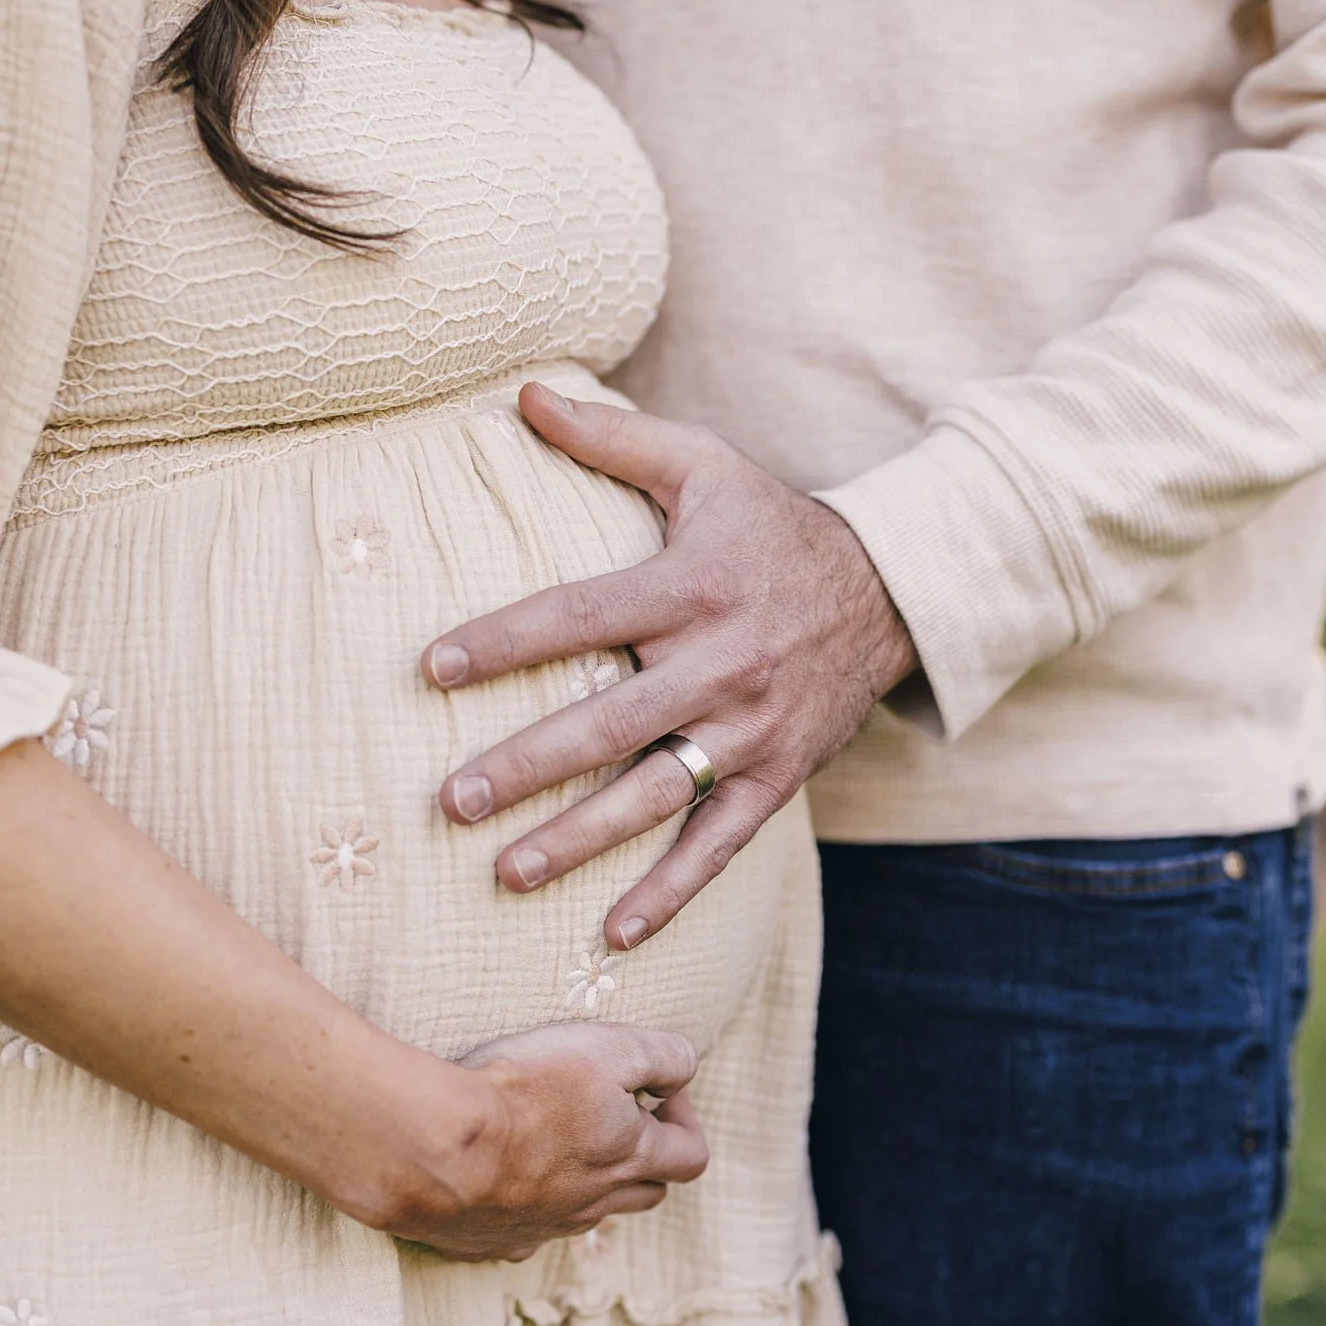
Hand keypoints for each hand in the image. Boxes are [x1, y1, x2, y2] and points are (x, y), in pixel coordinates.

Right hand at [369, 1022, 709, 1261]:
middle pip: (646, 1193)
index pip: (692, 1156)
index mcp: (629, 1159)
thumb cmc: (525, 1089)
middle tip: (606, 1114)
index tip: (651, 1091)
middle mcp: (594, 1204)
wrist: (435, 1146)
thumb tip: (684, 1071)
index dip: (684, 1119)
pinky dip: (522, 1204)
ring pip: (585, 1214)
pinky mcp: (493, 1242)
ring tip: (549, 1139)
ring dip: (583, 1180)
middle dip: (641, 1155)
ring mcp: (543, 1229)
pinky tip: (495, 1174)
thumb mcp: (610, 1048)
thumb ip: (664, 1056)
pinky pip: (523, 1231)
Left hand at [422, 383, 917, 949]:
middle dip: (526, 766)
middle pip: (608, 723)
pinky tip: (612, 933)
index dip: (506, 641)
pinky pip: (718, 844)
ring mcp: (753, 731)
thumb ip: (610, 436)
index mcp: (691, 587)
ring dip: (578, 840)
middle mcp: (721, 664)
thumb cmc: (771, 526)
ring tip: (504, 872)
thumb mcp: (703, 466)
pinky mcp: (778, 779)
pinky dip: (670, 892)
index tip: (432, 667)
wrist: (893, 592)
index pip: (580, 615)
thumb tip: (521, 392)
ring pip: (654, 796)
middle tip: (451, 799)